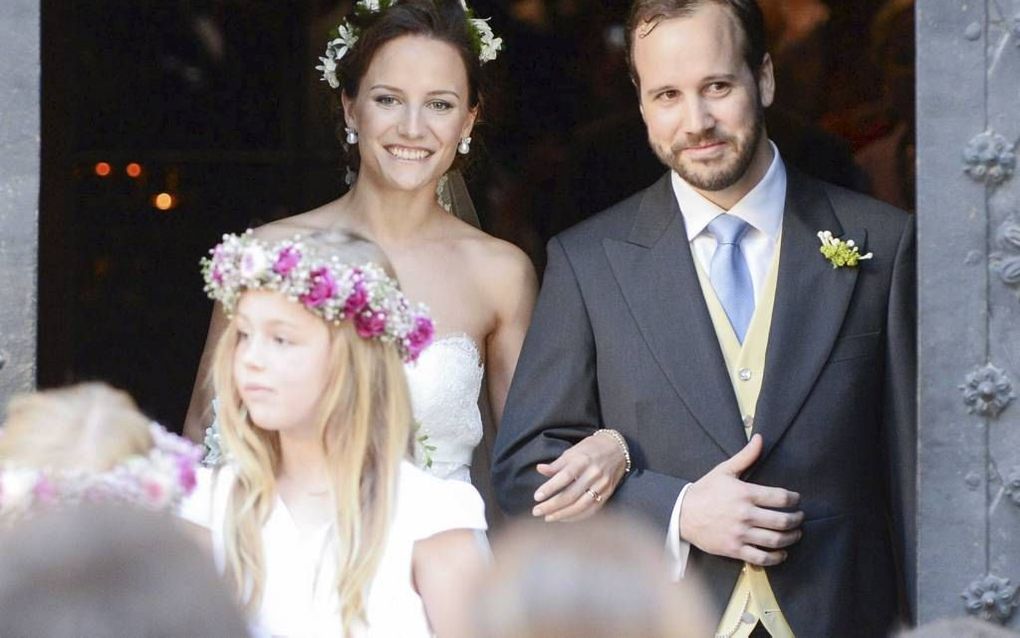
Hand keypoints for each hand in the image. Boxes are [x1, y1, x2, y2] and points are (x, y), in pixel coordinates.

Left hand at [531, 432, 627, 521]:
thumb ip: (557, 464)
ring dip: (562, 514)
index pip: (565, 476)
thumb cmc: (590, 449)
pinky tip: (564, 518)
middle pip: (571, 495)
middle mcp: (593, 474)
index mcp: (582, 460)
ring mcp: (602, 485)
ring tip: (548, 517)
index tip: (537, 497)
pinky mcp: (607, 494)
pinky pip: (591, 510)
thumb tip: (539, 469)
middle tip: (536, 511)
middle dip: (552, 506)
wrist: (617, 448)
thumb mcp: (572, 452)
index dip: (550, 487)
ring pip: (581, 506)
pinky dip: (576, 516)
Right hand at [679, 434, 803, 565]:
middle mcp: (745, 515)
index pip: (780, 497)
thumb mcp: (724, 470)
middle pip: (782, 521)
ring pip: (775, 540)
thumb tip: (760, 438)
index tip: (796, 499)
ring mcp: (740, 534)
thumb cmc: (705, 491)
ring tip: (795, 534)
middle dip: (797, 519)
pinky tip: (782, 553)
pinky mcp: (734, 549)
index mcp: (745, 494)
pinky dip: (776, 557)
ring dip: (791, 538)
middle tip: (800, 517)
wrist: (682, 514)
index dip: (794, 499)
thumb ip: (745, 456)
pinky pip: (762, 558)